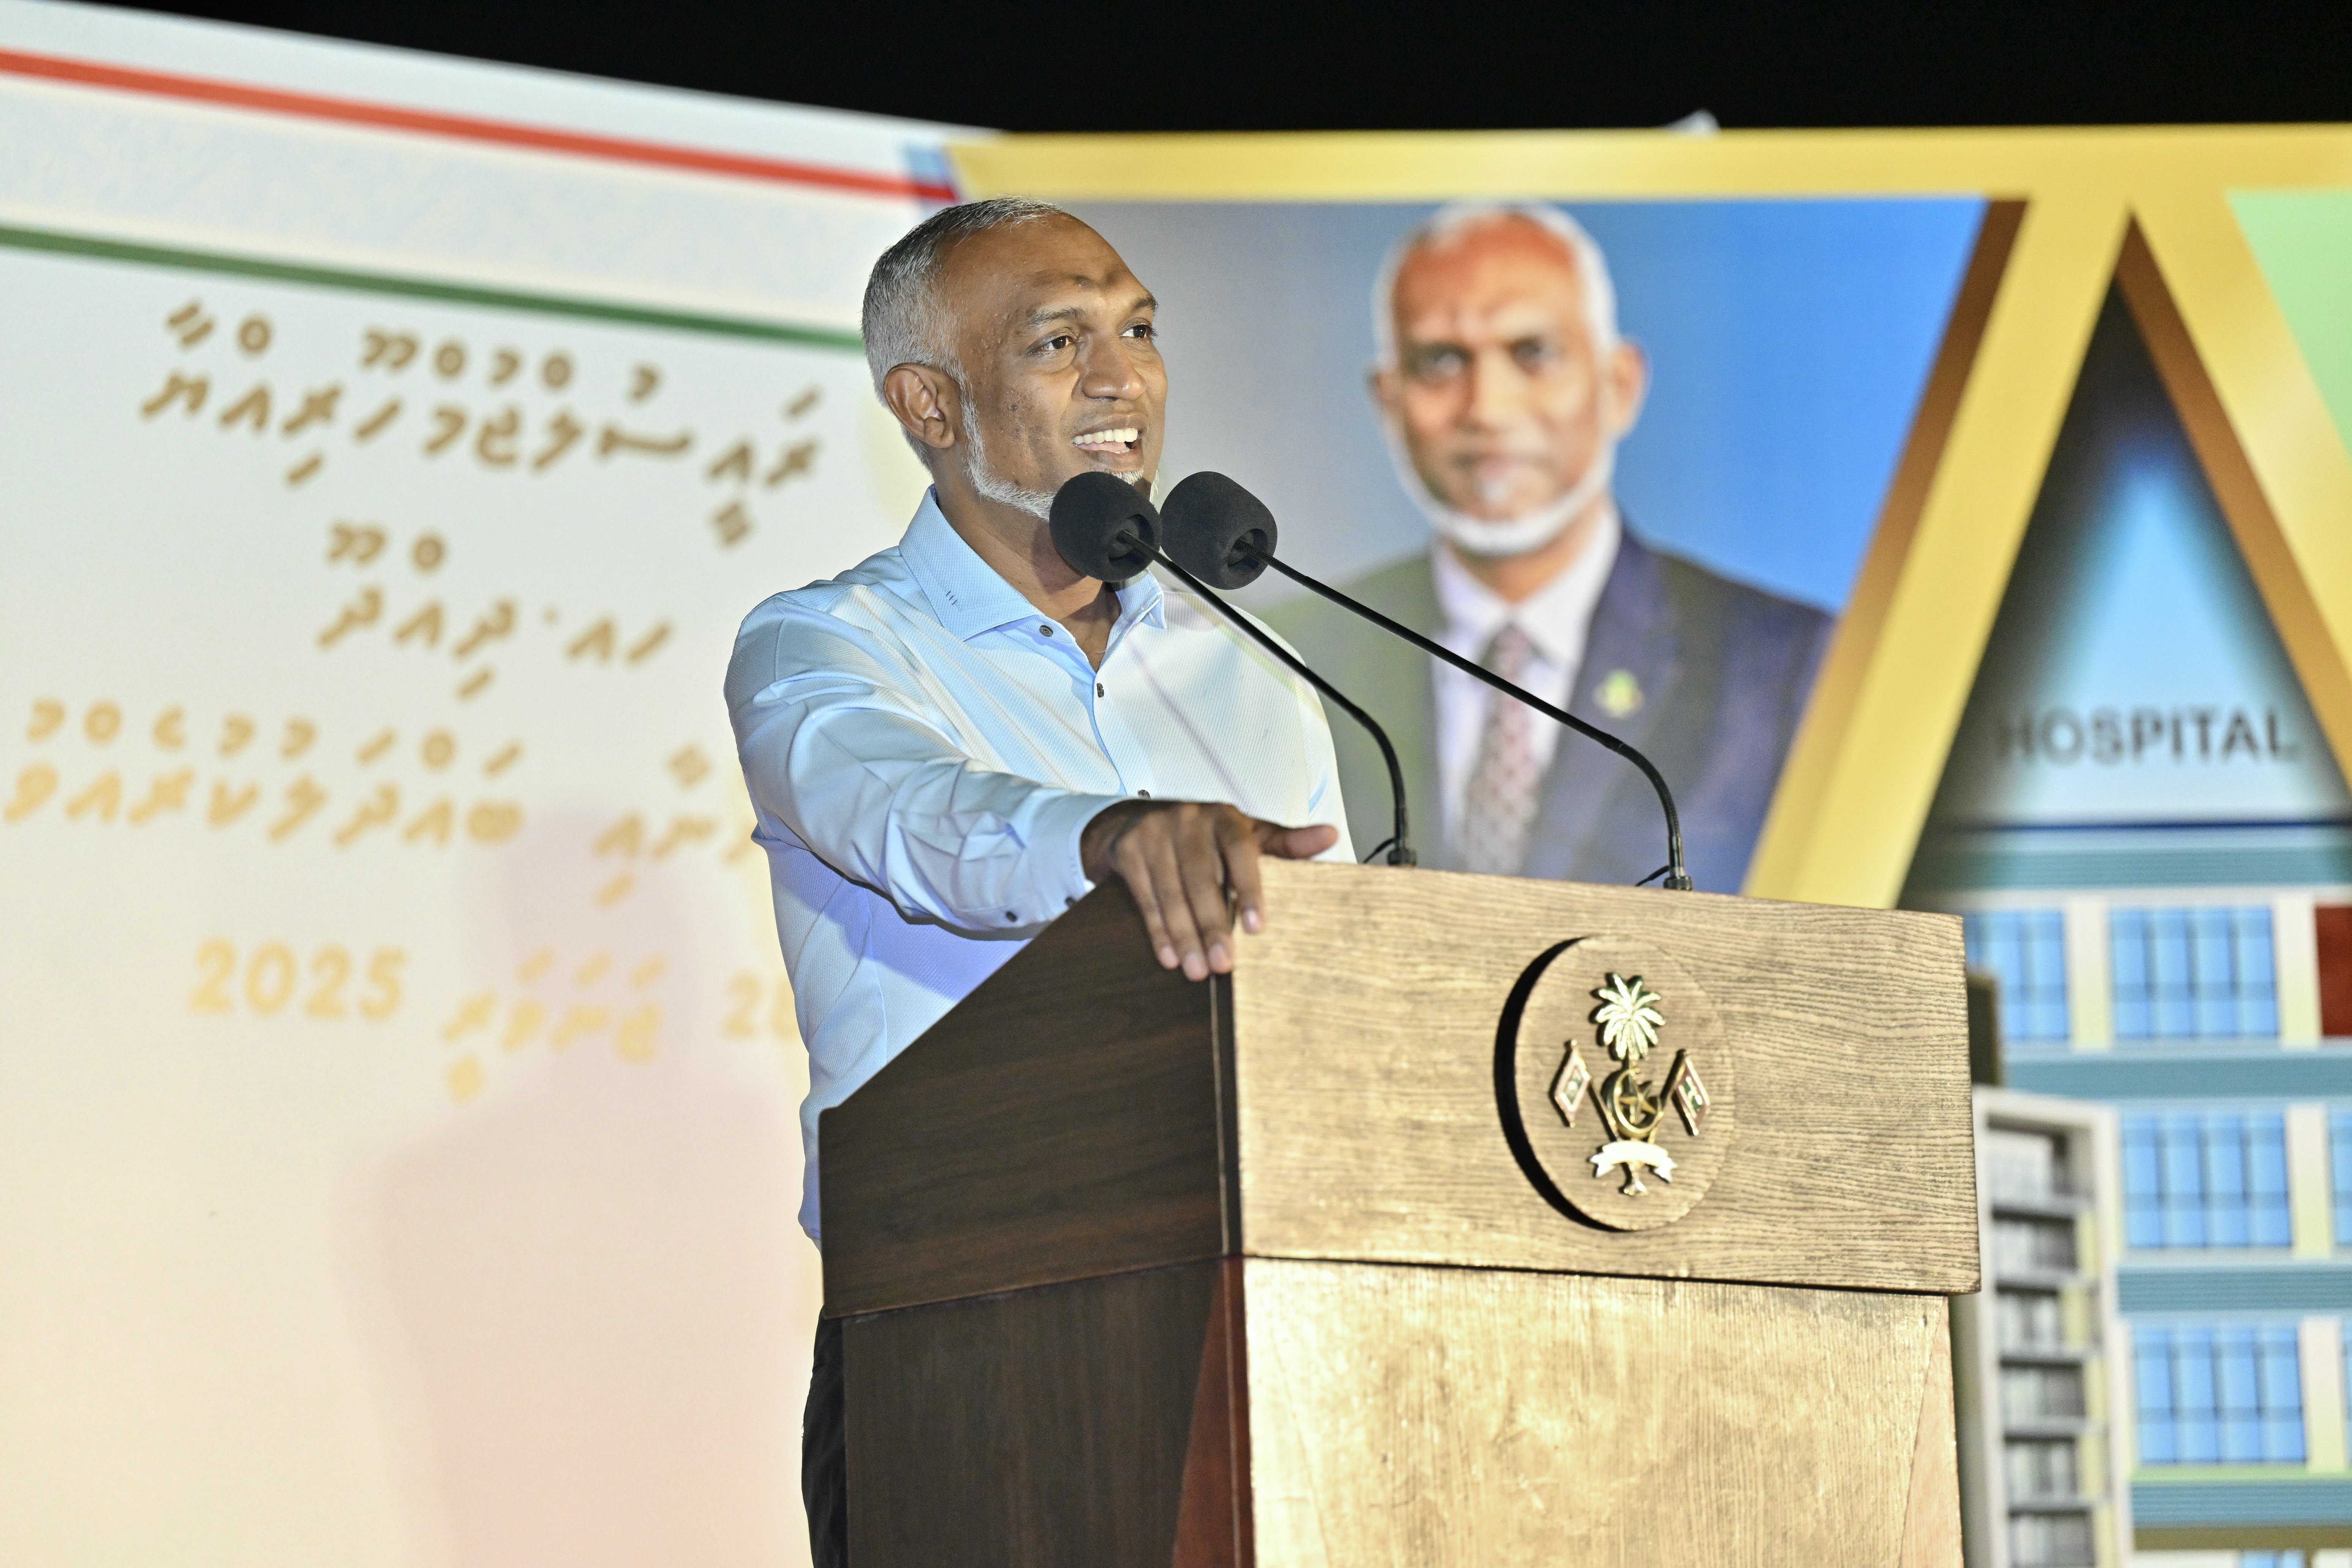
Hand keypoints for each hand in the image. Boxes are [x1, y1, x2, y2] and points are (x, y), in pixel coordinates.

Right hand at [1080, 800, 1338, 980]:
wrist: (1135, 820)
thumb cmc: (1204, 836)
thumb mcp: (1246, 834)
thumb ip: (1286, 843)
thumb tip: (1330, 835)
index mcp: (1225, 818)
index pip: (1240, 851)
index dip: (1249, 889)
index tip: (1257, 928)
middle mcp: (1188, 820)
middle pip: (1202, 878)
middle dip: (1213, 925)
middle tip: (1225, 965)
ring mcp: (1154, 834)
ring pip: (1171, 892)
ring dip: (1184, 935)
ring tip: (1198, 970)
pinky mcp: (1128, 851)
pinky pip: (1145, 897)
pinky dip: (1157, 930)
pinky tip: (1169, 956)